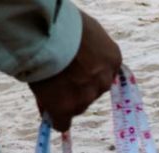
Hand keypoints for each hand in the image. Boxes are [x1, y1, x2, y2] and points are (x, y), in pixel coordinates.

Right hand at [30, 11, 121, 131]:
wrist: (49, 33)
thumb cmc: (64, 23)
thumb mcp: (86, 32)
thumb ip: (88, 50)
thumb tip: (77, 63)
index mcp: (112, 60)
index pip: (102, 74)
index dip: (85, 72)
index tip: (73, 67)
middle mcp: (104, 81)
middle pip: (89, 92)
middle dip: (75, 87)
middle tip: (57, 74)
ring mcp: (86, 97)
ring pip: (75, 106)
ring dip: (63, 100)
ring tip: (46, 82)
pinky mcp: (67, 109)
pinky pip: (62, 122)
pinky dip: (55, 118)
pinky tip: (48, 112)